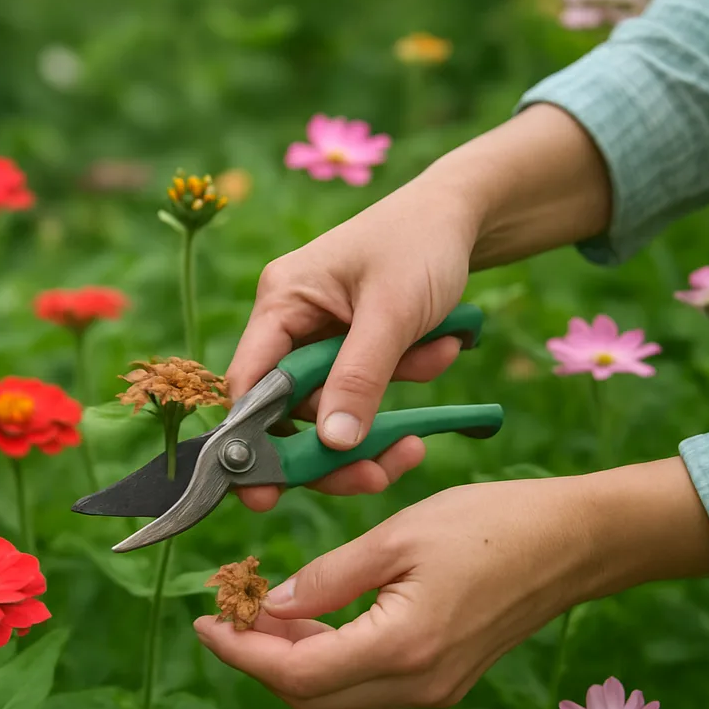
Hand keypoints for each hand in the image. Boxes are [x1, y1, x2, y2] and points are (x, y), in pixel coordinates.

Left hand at [195, 459, 708, 708]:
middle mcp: (416, 686)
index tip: (204, 619)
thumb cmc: (491, 524)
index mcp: (402, 649)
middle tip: (231, 610)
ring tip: (265, 610)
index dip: (239, 651)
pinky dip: (328, 658)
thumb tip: (272, 605)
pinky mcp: (444, 680)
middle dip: (259, 659)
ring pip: (336, 695)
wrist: (575, 543)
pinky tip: (313, 618)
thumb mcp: (397, 536)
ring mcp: (433, 690)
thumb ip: (328, 577)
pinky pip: (366, 684)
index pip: (295, 674)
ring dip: (292, 660)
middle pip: (310, 697)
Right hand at [227, 179, 474, 511]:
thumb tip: (330, 446)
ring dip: (378, 417)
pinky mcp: (346, 353)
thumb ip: (359, 379)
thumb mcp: (393, 312)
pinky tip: (437, 354)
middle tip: (375, 476)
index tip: (263, 492)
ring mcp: (317, 341)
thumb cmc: (421, 244)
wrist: (461, 216)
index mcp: (281, 301)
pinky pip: (359, 396)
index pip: (247, 383)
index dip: (249, 441)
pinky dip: (395, 394)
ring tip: (431, 378)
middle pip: (288, 413)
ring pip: (328, 413)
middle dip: (332, 448)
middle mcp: (289, 324)